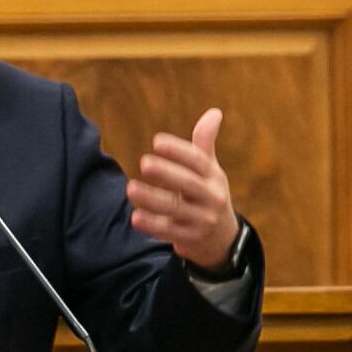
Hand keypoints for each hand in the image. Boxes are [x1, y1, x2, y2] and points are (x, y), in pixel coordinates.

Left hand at [127, 107, 241, 271]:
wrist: (221, 239)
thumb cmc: (208, 194)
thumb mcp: (211, 170)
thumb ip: (205, 142)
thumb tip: (215, 111)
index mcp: (214, 176)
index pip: (198, 161)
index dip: (178, 151)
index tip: (156, 141)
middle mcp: (211, 198)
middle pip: (188, 184)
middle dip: (167, 173)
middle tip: (144, 162)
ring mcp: (202, 220)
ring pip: (176, 209)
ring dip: (152, 199)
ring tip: (130, 188)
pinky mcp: (190, 238)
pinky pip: (170, 232)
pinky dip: (152, 226)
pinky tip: (135, 217)